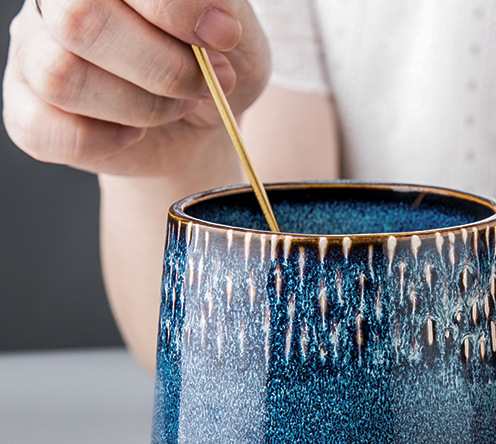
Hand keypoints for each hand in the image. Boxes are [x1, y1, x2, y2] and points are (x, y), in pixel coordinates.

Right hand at [2, 0, 268, 176]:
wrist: (202, 120)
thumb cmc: (212, 61)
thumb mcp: (233, 26)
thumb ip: (218, 6)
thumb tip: (214, 26)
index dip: (175, 9)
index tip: (224, 36)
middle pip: (79, 21)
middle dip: (161, 68)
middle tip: (201, 83)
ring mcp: (33, 50)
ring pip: (61, 76)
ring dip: (140, 107)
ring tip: (176, 106)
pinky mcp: (27, 106)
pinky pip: (41, 130)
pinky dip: (101, 141)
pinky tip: (133, 134)